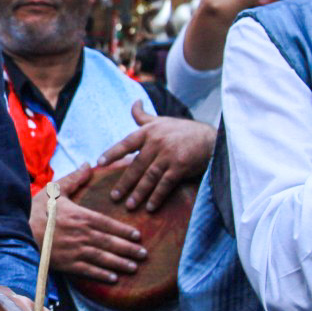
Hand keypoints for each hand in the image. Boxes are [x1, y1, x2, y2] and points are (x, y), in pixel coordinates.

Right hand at [34, 165, 147, 283]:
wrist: (17, 231)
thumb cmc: (36, 211)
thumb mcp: (54, 191)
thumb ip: (74, 179)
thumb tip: (88, 164)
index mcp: (80, 216)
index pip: (108, 224)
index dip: (124, 230)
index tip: (138, 236)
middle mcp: (81, 234)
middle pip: (110, 242)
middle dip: (128, 249)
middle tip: (144, 254)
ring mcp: (74, 250)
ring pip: (102, 258)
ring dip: (120, 263)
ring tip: (134, 267)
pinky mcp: (66, 263)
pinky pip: (88, 270)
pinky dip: (101, 275)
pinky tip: (113, 278)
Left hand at [96, 104, 214, 211]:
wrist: (211, 138)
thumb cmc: (183, 130)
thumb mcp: (162, 121)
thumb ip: (144, 117)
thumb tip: (134, 103)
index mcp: (149, 131)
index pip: (126, 143)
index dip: (113, 152)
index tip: (100, 163)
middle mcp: (157, 142)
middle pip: (136, 165)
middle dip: (124, 182)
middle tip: (114, 196)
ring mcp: (169, 154)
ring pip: (149, 176)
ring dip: (138, 193)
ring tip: (129, 205)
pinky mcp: (180, 166)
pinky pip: (165, 184)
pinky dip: (157, 196)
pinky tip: (150, 207)